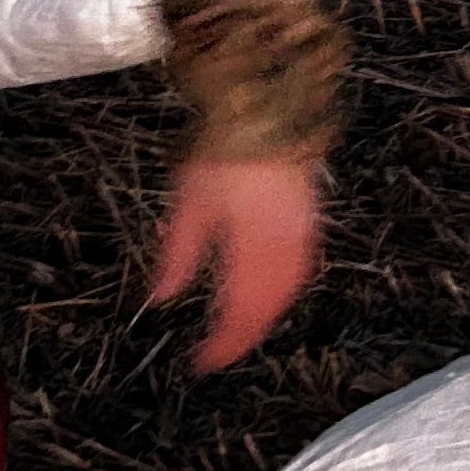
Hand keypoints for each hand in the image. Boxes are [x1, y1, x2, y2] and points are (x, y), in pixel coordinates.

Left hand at [147, 153, 321, 369]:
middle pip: (266, 307)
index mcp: (251, 245)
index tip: (200, 362)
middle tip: (217, 352)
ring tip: (239, 330)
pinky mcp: (309, 219)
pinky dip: (282, 292)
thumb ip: (177, 255)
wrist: (267, 109)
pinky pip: (300, 269)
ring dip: (263, 318)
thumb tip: (160, 298)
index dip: (223, 343)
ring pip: (287, 292)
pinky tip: (268, 296)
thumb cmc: (220, 151)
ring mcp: (301, 232)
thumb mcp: (188, 202)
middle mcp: (282, 245)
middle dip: (242, 336)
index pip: (240, 310)